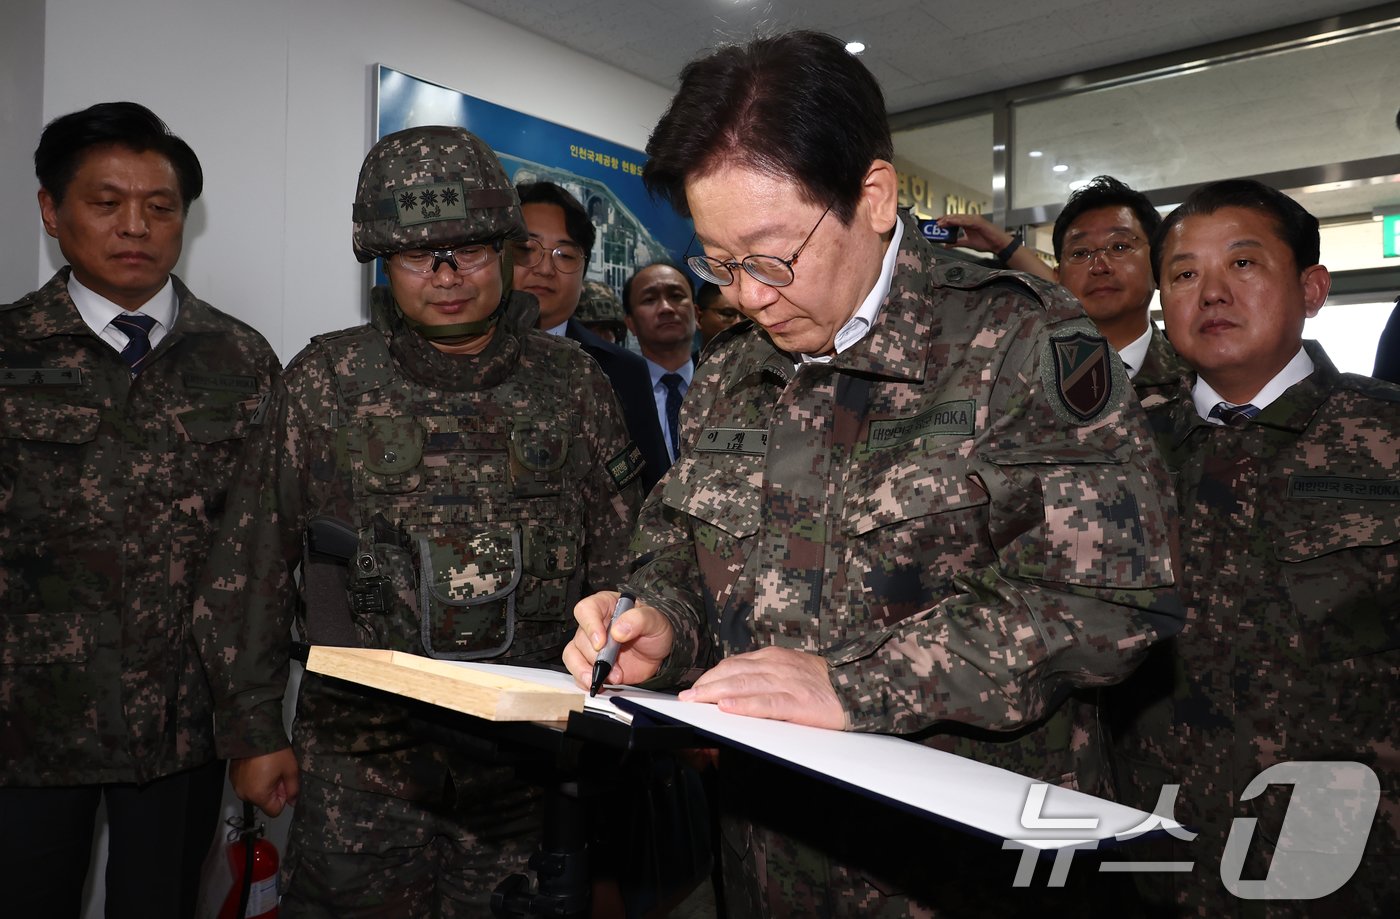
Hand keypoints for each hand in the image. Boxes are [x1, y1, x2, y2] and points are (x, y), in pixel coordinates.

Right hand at [229, 747, 299, 816]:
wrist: (255, 732)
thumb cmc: (272, 750)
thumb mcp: (290, 770)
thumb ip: (293, 789)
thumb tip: (293, 801)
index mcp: (258, 795)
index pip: (274, 811)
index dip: (283, 798)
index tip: (284, 784)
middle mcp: (244, 793)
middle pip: (264, 802)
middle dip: (273, 790)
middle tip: (277, 772)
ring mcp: (237, 785)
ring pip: (255, 793)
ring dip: (263, 784)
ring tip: (268, 767)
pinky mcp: (233, 776)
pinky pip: (247, 784)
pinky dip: (254, 778)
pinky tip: (259, 765)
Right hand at [563, 590, 674, 688]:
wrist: (658, 652)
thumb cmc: (654, 629)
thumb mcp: (654, 620)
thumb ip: (639, 620)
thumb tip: (618, 630)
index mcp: (605, 605)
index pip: (586, 610)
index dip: (590, 626)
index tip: (601, 643)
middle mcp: (593, 624)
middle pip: (580, 638)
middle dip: (596, 656)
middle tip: (614, 666)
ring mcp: (590, 645)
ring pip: (572, 655)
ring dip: (584, 670)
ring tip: (602, 679)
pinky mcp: (591, 663)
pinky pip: (577, 672)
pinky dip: (585, 681)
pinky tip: (598, 684)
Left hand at [678, 646, 845, 729]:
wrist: (860, 689)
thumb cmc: (824, 686)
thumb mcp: (791, 673)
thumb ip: (764, 679)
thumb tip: (734, 693)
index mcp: (774, 658)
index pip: (733, 664)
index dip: (711, 677)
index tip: (693, 689)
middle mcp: (778, 666)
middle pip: (734, 673)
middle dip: (707, 686)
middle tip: (686, 698)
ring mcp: (788, 683)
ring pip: (745, 685)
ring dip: (717, 693)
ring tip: (698, 702)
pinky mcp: (799, 702)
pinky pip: (767, 703)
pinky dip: (745, 705)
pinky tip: (729, 708)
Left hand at [936, 213, 1011, 253]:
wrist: (998, 244)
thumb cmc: (986, 242)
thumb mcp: (967, 243)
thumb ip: (956, 243)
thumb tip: (946, 245)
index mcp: (968, 223)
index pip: (954, 220)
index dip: (945, 220)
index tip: (937, 223)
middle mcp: (971, 219)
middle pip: (955, 217)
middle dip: (945, 219)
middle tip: (936, 223)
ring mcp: (975, 219)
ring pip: (959, 218)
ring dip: (950, 220)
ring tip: (941, 223)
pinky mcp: (979, 222)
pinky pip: (966, 221)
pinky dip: (958, 221)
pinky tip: (952, 222)